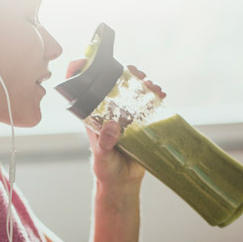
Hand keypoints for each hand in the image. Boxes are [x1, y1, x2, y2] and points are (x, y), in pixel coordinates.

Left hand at [65, 59, 165, 185]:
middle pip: (112, 83)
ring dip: (142, 84)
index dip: (81, 70)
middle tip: (136, 72)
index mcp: (93, 115)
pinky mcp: (140, 122)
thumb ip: (105, 142)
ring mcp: (125, 115)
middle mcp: (108, 111)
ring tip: (151, 84)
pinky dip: (155, 97)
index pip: (82, 88)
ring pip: (132, 91)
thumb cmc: (105, 169)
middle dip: (124, 73)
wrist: (122, 182)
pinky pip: (148, 105)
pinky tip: (161, 94)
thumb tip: (113, 126)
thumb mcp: (102, 156)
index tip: (87, 59)